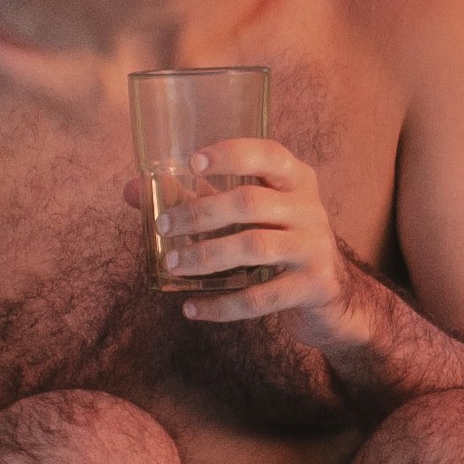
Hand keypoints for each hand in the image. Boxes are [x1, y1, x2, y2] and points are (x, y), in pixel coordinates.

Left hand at [155, 136, 358, 333]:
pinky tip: (192, 308)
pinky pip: (262, 298)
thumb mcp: (249, 215)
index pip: (268, 155)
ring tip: (172, 265)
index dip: (231, 154)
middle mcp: (310, 209)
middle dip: (202, 213)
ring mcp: (314, 248)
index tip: (192, 162)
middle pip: (251, 202)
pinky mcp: (313, 287)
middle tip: (164, 226)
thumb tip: (132, 191)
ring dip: (207, 256)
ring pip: (255, 246)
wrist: (332, 294)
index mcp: (296, 180)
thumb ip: (196, 198)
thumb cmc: (277, 240)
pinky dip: (223, 306)